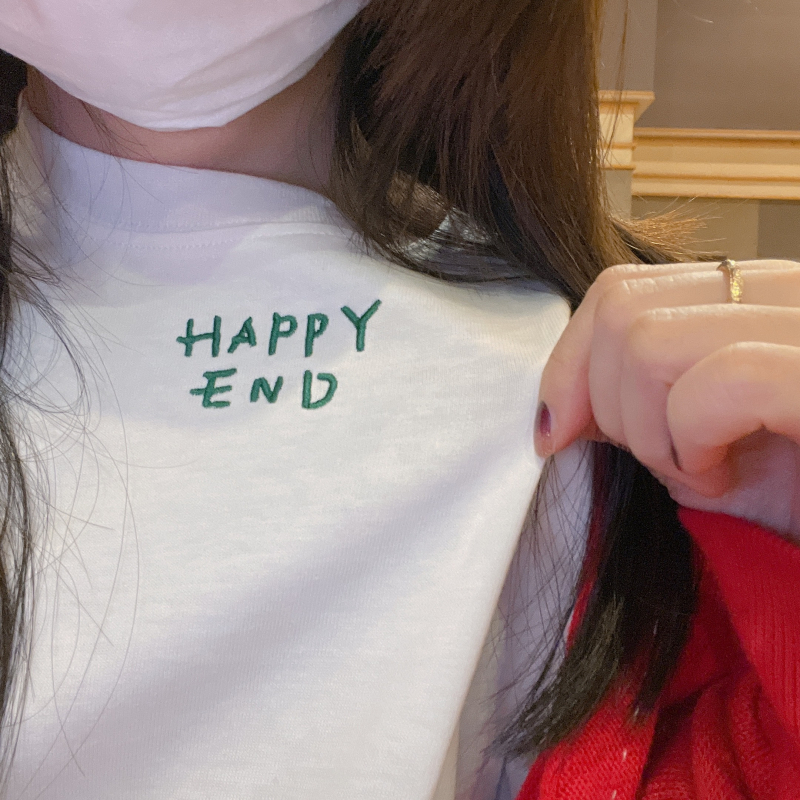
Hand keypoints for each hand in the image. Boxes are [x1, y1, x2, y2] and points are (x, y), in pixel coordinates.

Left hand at [534, 259, 799, 541]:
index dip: (568, 363)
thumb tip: (558, 405)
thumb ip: (638, 401)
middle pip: (620, 306)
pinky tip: (725, 481)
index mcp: (754, 296)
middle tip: (663, 463)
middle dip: (607, 405)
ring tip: (703, 476)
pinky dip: (693, 445)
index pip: (621, 289)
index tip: (558, 433)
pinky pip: (721, 383)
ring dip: (650, 433)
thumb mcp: (699, 443)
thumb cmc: (795, 498)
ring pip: (649, 341)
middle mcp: (791, 290)